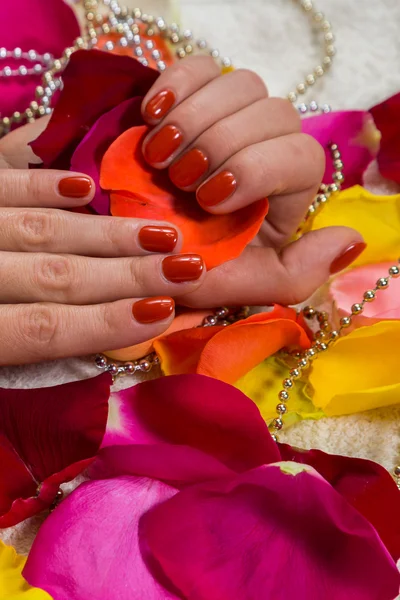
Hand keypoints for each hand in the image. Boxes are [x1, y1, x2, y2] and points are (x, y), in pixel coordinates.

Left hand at [0, 123, 206, 364]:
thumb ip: (30, 348)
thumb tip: (105, 357)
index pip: (41, 330)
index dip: (102, 325)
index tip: (162, 315)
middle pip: (53, 276)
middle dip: (126, 274)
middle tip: (188, 267)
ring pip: (37, 227)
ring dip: (104, 232)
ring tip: (162, 232)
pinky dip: (40, 182)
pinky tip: (84, 185)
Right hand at [141, 56, 364, 306]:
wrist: (138, 249)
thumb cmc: (189, 268)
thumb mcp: (241, 285)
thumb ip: (296, 274)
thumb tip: (349, 239)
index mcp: (288, 194)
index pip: (303, 157)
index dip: (256, 169)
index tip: (207, 199)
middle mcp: (269, 148)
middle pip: (276, 113)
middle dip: (221, 144)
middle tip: (178, 179)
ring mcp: (235, 116)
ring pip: (244, 84)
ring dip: (195, 117)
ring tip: (158, 156)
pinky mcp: (199, 94)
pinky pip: (202, 65)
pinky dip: (175, 83)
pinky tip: (151, 117)